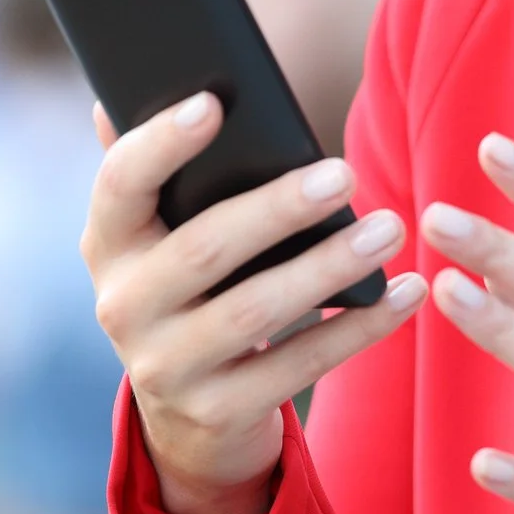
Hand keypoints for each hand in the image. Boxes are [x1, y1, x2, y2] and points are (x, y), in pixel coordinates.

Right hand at [82, 94, 427, 513]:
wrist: (188, 418)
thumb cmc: (190, 291)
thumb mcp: (160, 239)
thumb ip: (151, 173)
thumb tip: (112, 95)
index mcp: (109, 244)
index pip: (119, 186)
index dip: (160, 145)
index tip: (212, 103)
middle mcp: (123, 307)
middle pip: (203, 250)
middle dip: (278, 210)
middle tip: (345, 174)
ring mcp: (165, 367)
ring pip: (255, 312)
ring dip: (329, 266)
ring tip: (389, 229)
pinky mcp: (217, 412)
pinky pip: (298, 367)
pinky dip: (358, 329)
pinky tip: (404, 294)